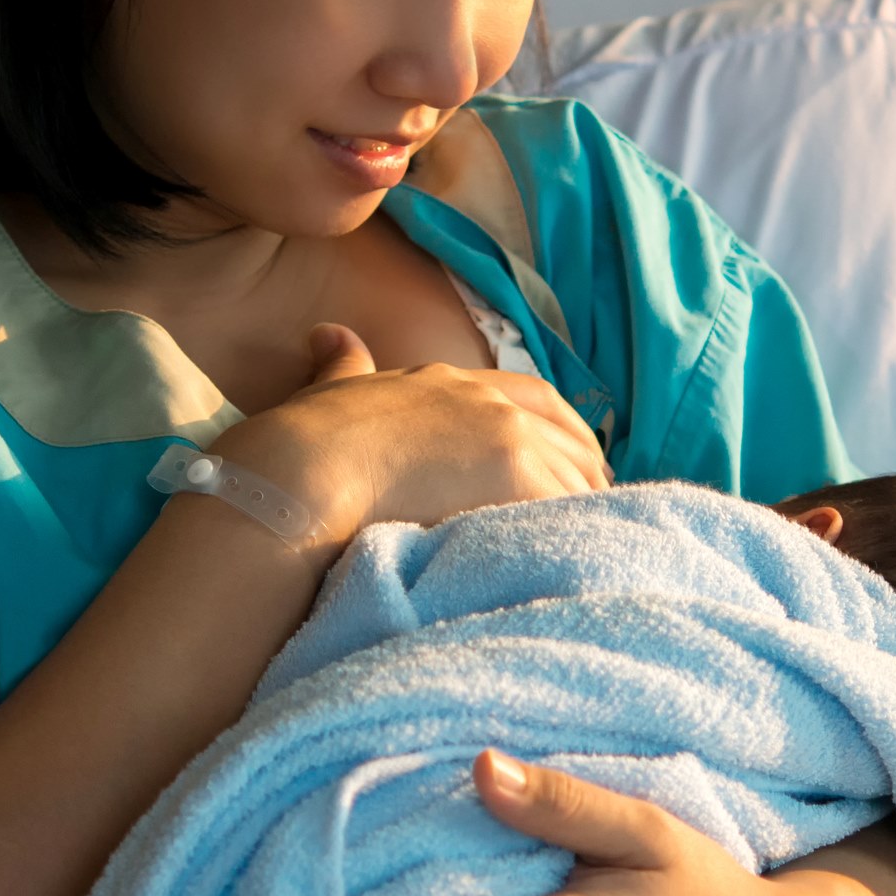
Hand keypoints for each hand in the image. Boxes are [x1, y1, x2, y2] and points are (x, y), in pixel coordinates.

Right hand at [217, 326, 606, 545]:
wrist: (300, 472)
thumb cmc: (301, 444)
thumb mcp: (329, 392)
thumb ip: (341, 366)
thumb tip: (328, 335)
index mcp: (448, 381)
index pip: (535, 398)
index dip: (565, 432)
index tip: (580, 464)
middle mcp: (484, 398)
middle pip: (567, 436)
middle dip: (587, 475)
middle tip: (595, 517)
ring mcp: (502, 430)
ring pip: (572, 473)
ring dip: (583, 511)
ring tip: (590, 552)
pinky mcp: (511, 468)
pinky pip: (564, 505)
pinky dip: (573, 531)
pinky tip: (575, 560)